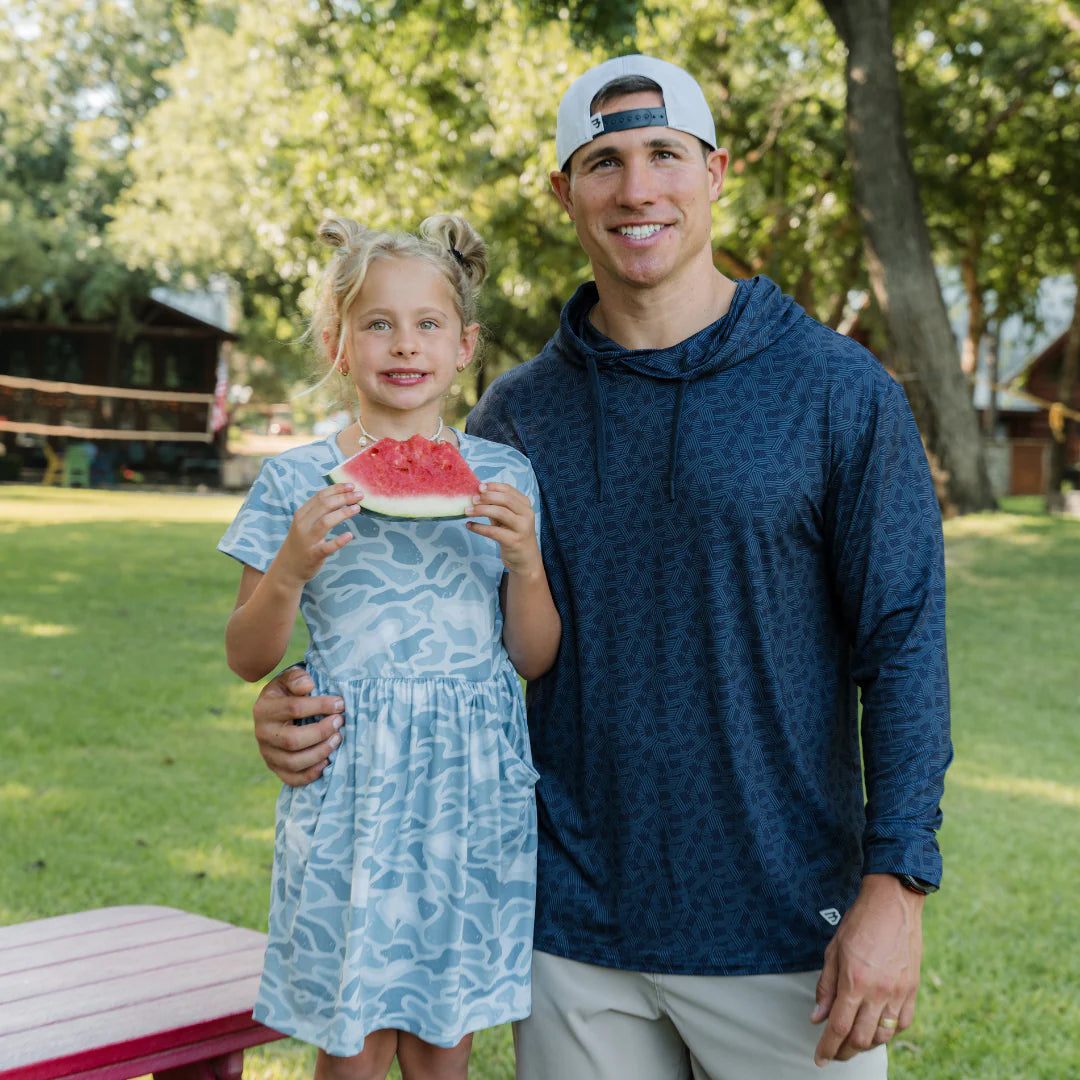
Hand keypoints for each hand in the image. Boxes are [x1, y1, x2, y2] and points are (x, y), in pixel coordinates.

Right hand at [253, 666, 345, 786]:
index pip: (294, 708)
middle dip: (322, 732)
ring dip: (320, 752)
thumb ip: (297, 678)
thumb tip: (308, 686)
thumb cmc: (288, 692)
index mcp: (264, 709)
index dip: (321, 706)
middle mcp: (262, 733)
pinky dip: (311, 774)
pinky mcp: (275, 768)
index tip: (341, 704)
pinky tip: (327, 761)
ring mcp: (267, 753)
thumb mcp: (289, 679)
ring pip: (293, 762)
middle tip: (340, 722)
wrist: (277, 709)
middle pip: (293, 740)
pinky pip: (291, 778)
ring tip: (338, 739)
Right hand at [275, 483, 361, 585]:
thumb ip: (318, 512)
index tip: (351, 485)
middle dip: (343, 497)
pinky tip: (349, 535)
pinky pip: (327, 547)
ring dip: (343, 513)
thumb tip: (340, 497)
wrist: (287, 568)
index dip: (337, 489)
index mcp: (302, 514)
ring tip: (357, 508)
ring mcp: (308, 540)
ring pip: (325, 522)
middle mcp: (303, 525)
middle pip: (324, 505)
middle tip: (360, 494)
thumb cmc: (301, 543)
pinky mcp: (313, 555)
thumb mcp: (305, 524)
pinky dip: (339, 541)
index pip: (320, 496)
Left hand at [465, 482, 541, 575]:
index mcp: (525, 505)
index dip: (493, 487)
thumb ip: (495, 506)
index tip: (479, 487)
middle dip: (487, 497)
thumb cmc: (513, 535)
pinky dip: (479, 527)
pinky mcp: (514, 541)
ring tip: (467, 511)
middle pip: (505, 499)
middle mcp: (526, 514)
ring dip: (481, 510)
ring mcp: (522, 528)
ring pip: (500, 513)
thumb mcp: (506, 518)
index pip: (508, 490)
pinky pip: (493, 531)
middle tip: (472, 499)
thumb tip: (477, 494)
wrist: (525, 559)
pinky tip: (469, 526)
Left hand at [811, 874, 923, 1065]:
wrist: (893, 903)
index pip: (838, 1027)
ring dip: (865, 1044)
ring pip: (883, 1036)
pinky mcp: (913, 990)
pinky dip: (888, 1032)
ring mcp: (899, 993)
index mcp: (854, 981)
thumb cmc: (859, 922)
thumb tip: (818, 1017)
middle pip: (860, 1038)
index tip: (820, 1059)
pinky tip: (877, 1028)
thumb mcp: (833, 950)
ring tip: (852, 1042)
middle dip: (844, 1051)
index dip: (827, 1047)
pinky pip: (902, 1024)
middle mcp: (878, 992)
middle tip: (834, 1052)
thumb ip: (826, 987)